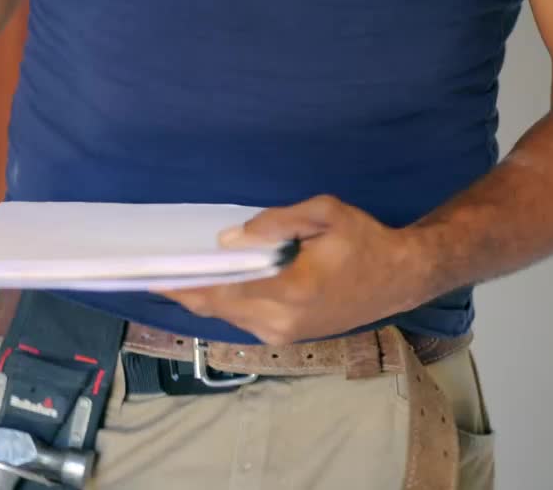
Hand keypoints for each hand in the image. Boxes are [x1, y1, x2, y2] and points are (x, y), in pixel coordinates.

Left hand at [156, 195, 434, 344]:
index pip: (221, 290)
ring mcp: (283, 335)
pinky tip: (213, 280)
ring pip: (227, 316)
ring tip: (178, 269)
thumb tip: (227, 240)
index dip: (184, 282)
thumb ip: (274, 224)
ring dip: (203, 295)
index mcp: (290, 291)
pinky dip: (223, 301)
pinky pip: (242, 319)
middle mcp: (281, 321)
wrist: (400, 278)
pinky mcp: (286, 338)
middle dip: (185, 288)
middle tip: (154, 266)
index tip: (151, 272)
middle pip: (216, 307)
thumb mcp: (324, 215)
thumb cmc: (364, 240)